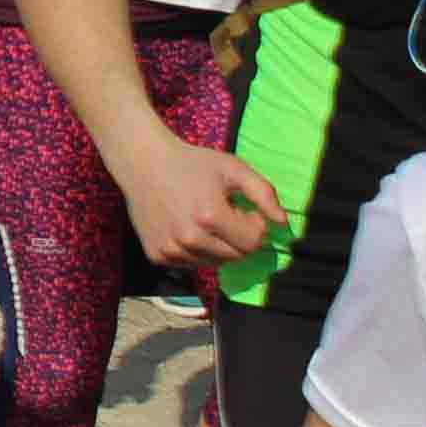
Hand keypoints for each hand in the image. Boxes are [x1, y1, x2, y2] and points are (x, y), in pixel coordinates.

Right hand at [113, 129, 284, 274]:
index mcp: (210, 216)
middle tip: (224, 213)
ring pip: (215, 263)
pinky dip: (196, 250)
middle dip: (239, 237)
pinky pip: (192, 263)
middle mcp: (189, 238)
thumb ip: (264, 194)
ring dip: (218, 246)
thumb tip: (283, 224)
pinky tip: (185, 226)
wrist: (143, 163)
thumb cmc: (192, 163)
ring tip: (204, 219)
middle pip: (236, 256)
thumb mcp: (233, 168)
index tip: (241, 208)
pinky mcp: (157, 256)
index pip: (254, 242)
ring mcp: (171, 250)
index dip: (255, 225)